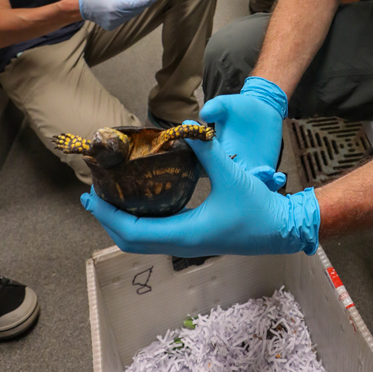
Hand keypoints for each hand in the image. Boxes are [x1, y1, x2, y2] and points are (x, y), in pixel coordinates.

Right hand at [78, 0, 153, 30]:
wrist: (81, 7)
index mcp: (115, 7)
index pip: (135, 4)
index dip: (146, 1)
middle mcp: (115, 17)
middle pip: (135, 11)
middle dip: (144, 5)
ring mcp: (113, 23)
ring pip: (130, 16)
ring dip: (137, 9)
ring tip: (144, 1)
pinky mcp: (111, 27)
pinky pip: (124, 20)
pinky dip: (128, 14)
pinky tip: (132, 8)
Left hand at [81, 125, 319, 257]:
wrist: (280, 228)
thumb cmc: (258, 207)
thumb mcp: (231, 175)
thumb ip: (208, 151)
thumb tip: (187, 127)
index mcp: (185, 233)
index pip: (133, 232)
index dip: (108, 216)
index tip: (92, 198)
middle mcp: (181, 243)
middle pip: (130, 241)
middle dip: (108, 220)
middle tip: (92, 197)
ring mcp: (187, 244)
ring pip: (142, 241)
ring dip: (122, 222)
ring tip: (109, 200)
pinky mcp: (193, 239)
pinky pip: (156, 235)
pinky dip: (139, 222)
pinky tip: (139, 202)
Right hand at [199, 77, 286, 179]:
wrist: (261, 108)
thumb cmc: (237, 106)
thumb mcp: (224, 104)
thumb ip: (214, 108)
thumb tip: (203, 114)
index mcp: (215, 154)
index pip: (211, 167)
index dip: (217, 171)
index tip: (224, 168)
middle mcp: (230, 165)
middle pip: (232, 182)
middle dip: (240, 184)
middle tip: (250, 173)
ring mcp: (248, 169)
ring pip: (251, 185)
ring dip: (259, 182)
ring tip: (267, 172)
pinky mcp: (264, 169)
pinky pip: (267, 181)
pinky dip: (272, 182)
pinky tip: (279, 177)